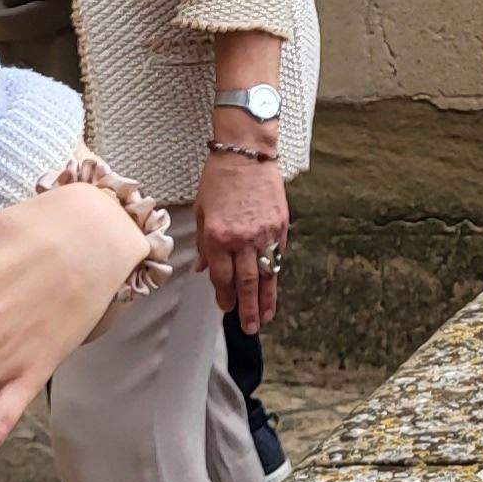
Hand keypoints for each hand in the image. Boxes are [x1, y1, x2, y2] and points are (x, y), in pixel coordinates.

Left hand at [195, 152, 289, 330]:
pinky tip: (273, 288)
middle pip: (246, 282)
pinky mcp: (280, 226)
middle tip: (248, 328)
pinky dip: (274, 274)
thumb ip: (202, 243)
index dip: (223, 295)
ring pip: (266, 275)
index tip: (225, 308)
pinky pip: (276, 256)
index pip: (221, 276)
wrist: (246, 153)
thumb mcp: (201, 211)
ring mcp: (264, 233)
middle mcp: (241, 239)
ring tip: (265, 318)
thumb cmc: (219, 179)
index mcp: (217, 236)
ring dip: (265, 300)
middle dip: (246, 308)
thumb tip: (202, 269)